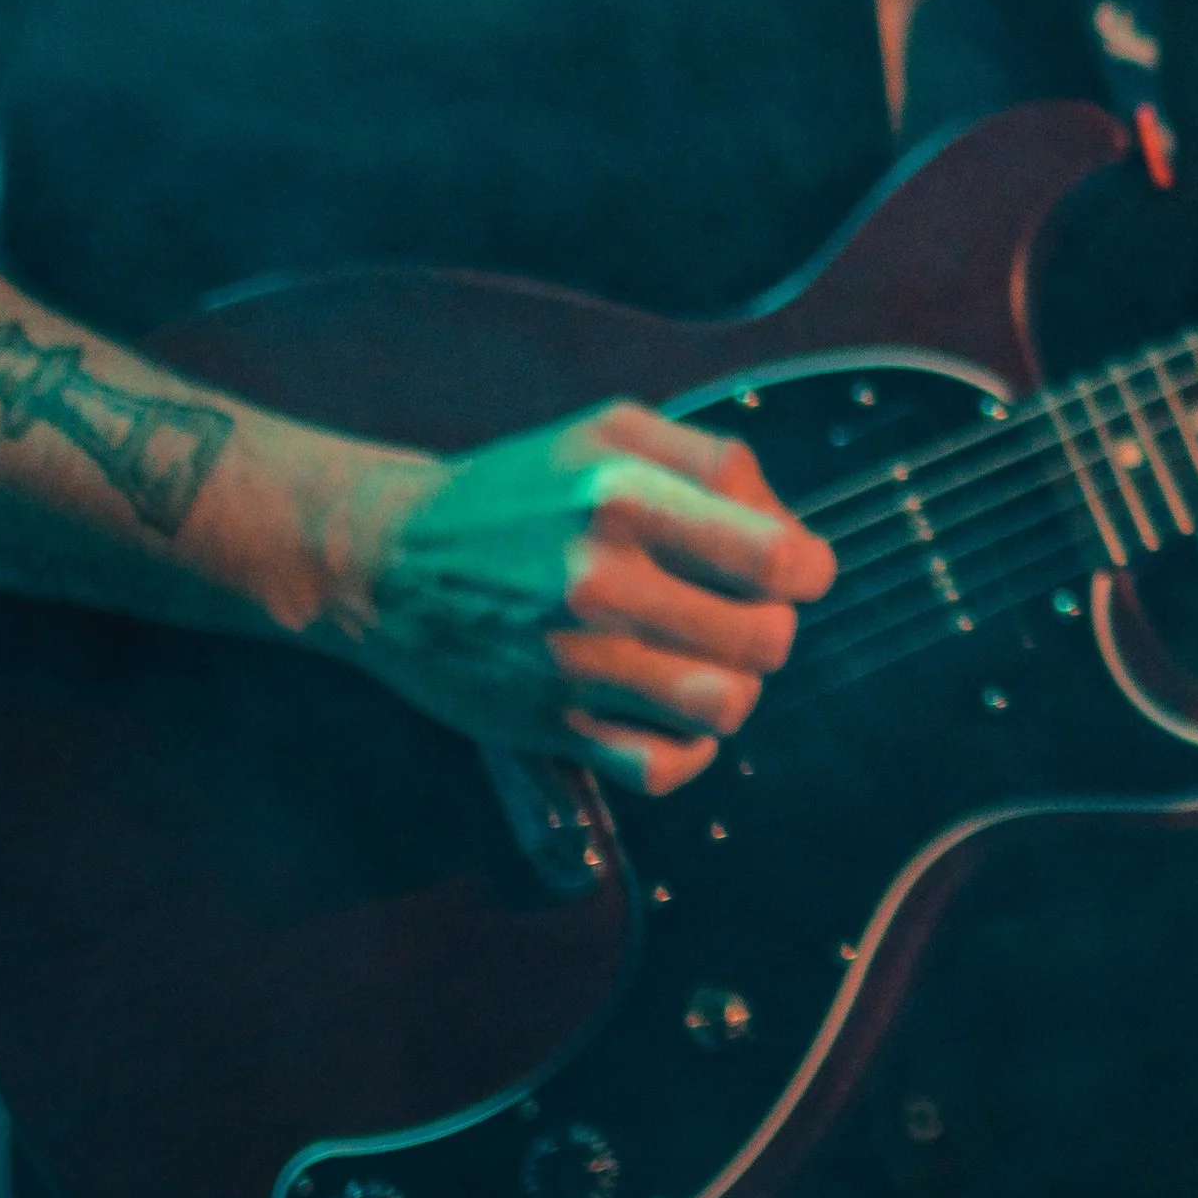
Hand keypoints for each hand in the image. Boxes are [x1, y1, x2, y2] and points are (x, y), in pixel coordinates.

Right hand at [323, 402, 835, 793]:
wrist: (388, 560)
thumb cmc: (516, 491)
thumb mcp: (609, 429)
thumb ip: (713, 460)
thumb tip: (792, 531)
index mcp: (622, 493)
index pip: (777, 555)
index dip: (808, 567)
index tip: (793, 568)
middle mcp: (599, 580)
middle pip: (767, 638)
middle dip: (772, 624)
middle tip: (739, 610)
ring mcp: (575, 662)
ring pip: (727, 707)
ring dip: (734, 684)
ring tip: (704, 656)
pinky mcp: (553, 725)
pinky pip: (666, 767)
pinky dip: (688, 748)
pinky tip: (669, 710)